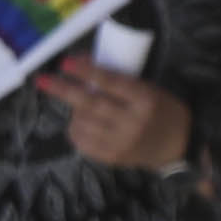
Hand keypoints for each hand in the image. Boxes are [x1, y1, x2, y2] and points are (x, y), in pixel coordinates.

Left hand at [28, 56, 194, 175]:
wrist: (178, 147)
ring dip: (72, 112)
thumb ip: (121, 83)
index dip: (87, 72)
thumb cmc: (162, 111)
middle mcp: (132, 122)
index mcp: (145, 99)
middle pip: (90, 104)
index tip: (66, 62)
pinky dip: (75, 131)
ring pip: (83, 124)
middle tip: (42, 80)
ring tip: (76, 105)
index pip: (111, 82)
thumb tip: (83, 65)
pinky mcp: (113, 158)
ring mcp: (121, 143)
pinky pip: (83, 144)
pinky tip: (79, 124)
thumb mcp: (150, 89)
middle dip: (63, 90)